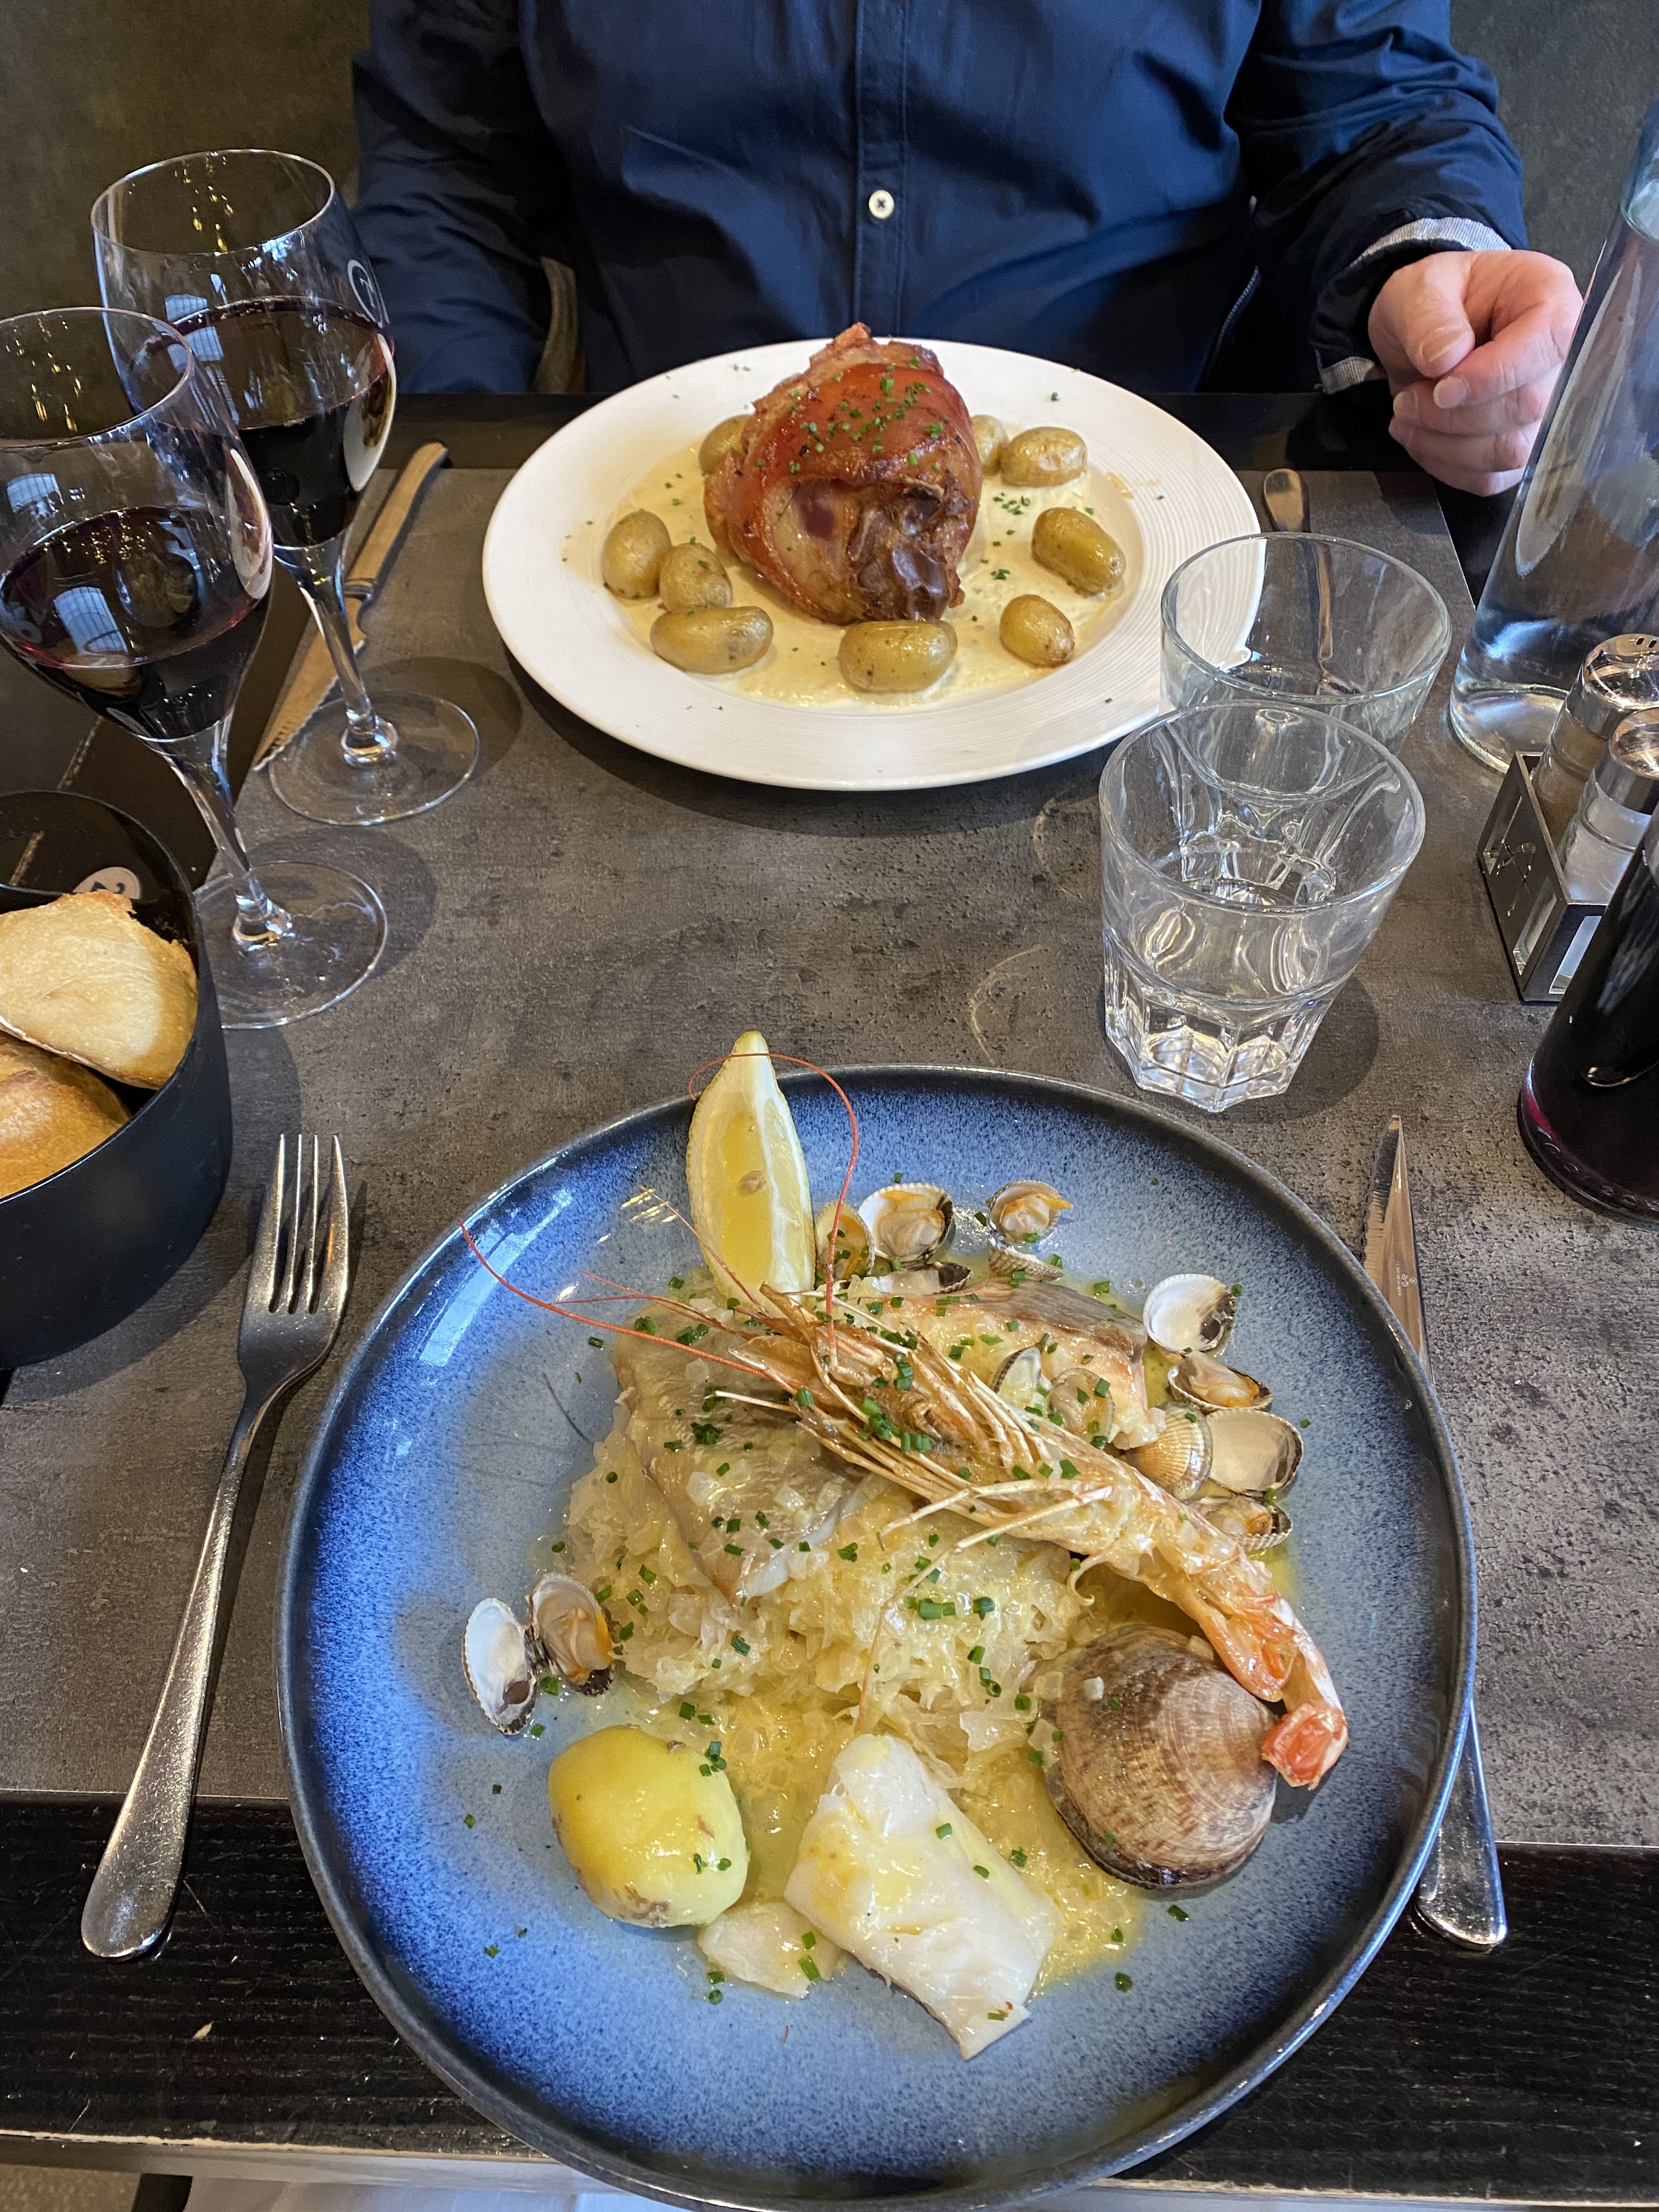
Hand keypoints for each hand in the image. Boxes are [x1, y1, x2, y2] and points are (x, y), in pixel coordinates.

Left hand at [1368, 249, 1580, 494]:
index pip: (1550, 344)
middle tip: (1407, 402)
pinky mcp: (1521, 447)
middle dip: (1454, 416)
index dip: (1493, 375)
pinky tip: (1423, 440)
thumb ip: (1430, 318)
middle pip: (1529, 408)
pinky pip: (1491, 478)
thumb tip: (1448, 358)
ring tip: (1407, 418)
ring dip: (1445, 446)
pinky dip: (1447, 467)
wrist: (1423, 331)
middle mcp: (1563, 357)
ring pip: (1510, 452)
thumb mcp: (1420, 288)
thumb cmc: (1434, 298)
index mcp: (1551, 300)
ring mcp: (1547, 409)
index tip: (1442, 387)